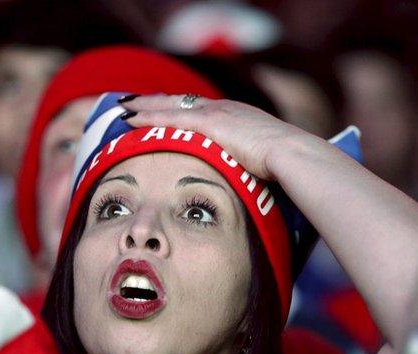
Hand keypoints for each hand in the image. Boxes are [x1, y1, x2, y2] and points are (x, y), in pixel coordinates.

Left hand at [120, 94, 319, 180]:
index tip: (162, 110)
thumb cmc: (286, 168)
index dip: (178, 110)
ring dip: (146, 106)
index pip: (200, 110)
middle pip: (181, 102)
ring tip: (124, 106)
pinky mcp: (209, 122)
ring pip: (171, 105)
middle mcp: (225, 109)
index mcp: (237, 117)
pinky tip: (130, 118)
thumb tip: (252, 187)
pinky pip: (170, 116)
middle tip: (133, 102)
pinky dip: (149, 115)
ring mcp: (217, 113)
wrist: (292, 156)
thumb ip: (253, 170)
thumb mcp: (266, 164)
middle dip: (156, 102)